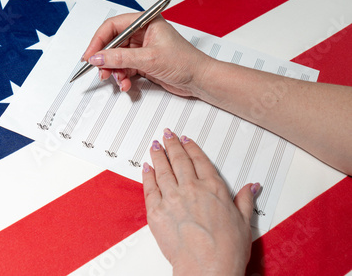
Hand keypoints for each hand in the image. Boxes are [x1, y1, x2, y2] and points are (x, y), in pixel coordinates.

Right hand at [82, 13, 213, 96]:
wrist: (200, 80)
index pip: (113, 26)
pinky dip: (123, 77)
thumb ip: (120, 58)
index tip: (90, 55)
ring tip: (118, 80)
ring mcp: (143, 49)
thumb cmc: (185, 62)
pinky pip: (125, 69)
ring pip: (117, 58)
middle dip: (105, 59)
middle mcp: (143, 33)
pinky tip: (126, 85)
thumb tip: (98, 57)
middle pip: (113, 43)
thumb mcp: (148, 58)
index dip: (99, 40)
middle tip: (100, 71)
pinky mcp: (144, 63)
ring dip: (114, 71)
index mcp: (146, 22)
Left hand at [143, 128, 258, 274]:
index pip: (199, 160)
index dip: (191, 148)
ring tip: (155, 146)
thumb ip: (245, 200)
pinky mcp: (157, 211)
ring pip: (162, 169)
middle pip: (179, 159)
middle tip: (167, 135)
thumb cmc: (226, 250)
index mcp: (213, 188)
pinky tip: (146, 167)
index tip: (186, 140)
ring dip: (158, 155)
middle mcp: (191, 188)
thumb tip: (252, 187)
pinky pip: (149, 187)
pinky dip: (147, 175)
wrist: (207, 268)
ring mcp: (172, 198)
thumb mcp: (244, 222)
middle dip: (172, 144)